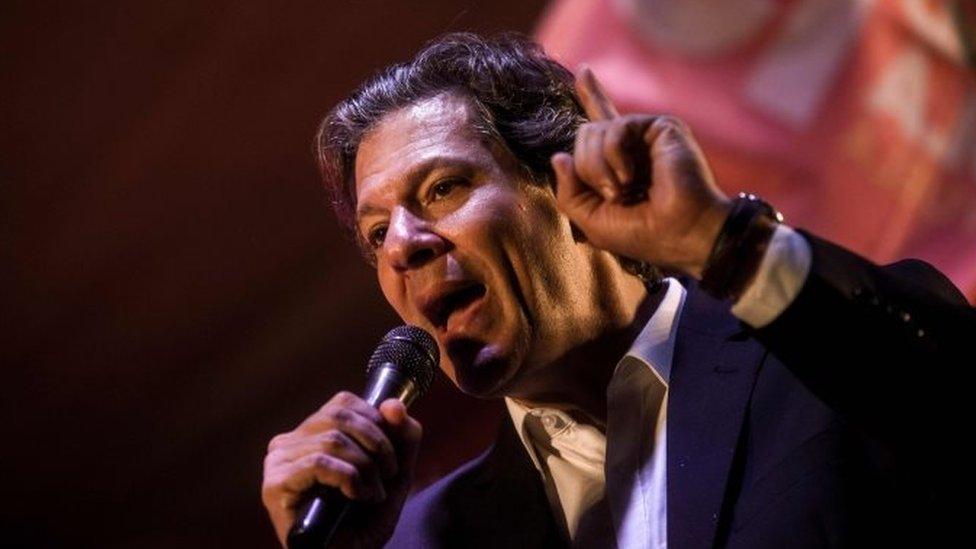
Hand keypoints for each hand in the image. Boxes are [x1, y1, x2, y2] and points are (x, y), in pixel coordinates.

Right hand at [261, 392, 421, 547]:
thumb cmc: (365, 519)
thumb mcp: (396, 471)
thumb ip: (402, 435)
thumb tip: (394, 405)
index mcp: (310, 433)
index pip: (343, 403)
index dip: (376, 422)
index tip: (391, 455)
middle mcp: (287, 443)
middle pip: (338, 416)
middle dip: (376, 444)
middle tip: (388, 474)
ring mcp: (277, 463)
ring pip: (332, 439)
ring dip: (366, 467)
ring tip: (373, 493)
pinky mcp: (275, 485)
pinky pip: (319, 462)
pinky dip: (349, 478)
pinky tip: (357, 497)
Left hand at [551, 66, 732, 278]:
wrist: (683, 232)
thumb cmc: (642, 233)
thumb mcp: (592, 220)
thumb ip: (569, 192)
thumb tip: (557, 156)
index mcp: (619, 164)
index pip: (600, 125)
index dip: (591, 96)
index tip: (584, 70)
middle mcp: (632, 145)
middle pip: (584, 135)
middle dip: (586, 169)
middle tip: (612, 195)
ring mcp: (646, 135)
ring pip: (592, 132)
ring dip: (598, 168)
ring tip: (623, 189)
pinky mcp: (660, 126)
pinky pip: (615, 127)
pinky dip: (614, 155)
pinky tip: (630, 176)